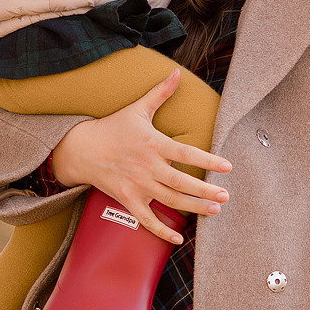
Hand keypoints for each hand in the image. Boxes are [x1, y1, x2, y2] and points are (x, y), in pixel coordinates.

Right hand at [49, 69, 231, 243]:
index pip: (186, 152)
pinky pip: (146, 219)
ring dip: (193, 207)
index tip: (228, 167)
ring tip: (215, 210)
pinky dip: (161, 230)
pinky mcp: (127, 199)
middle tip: (226, 196)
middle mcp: (147, 166)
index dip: (208, 160)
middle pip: (181, 182)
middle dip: (205, 190)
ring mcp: (137, 185)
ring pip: (169, 201)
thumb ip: (161, 93)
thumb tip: (177, 72)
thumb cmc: (114, 127)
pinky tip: (179, 238)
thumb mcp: (138, 109)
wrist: (81, 149)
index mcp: (153, 143)